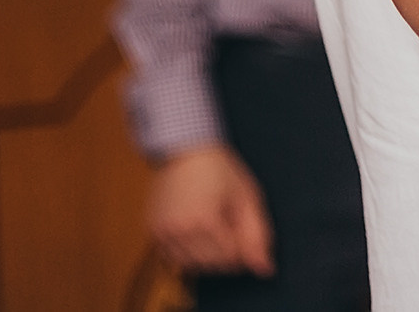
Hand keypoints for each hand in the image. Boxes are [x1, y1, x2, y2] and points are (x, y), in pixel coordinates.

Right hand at [148, 143, 273, 277]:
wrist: (184, 149)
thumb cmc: (219, 170)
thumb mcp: (247, 197)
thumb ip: (257, 235)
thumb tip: (265, 270)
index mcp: (205, 220)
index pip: (231, 258)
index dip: (242, 245)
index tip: (241, 225)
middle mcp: (179, 230)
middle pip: (212, 265)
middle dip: (226, 252)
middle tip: (227, 222)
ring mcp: (162, 233)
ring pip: (192, 266)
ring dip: (207, 255)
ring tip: (211, 225)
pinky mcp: (153, 232)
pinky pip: (173, 260)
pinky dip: (187, 253)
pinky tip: (195, 232)